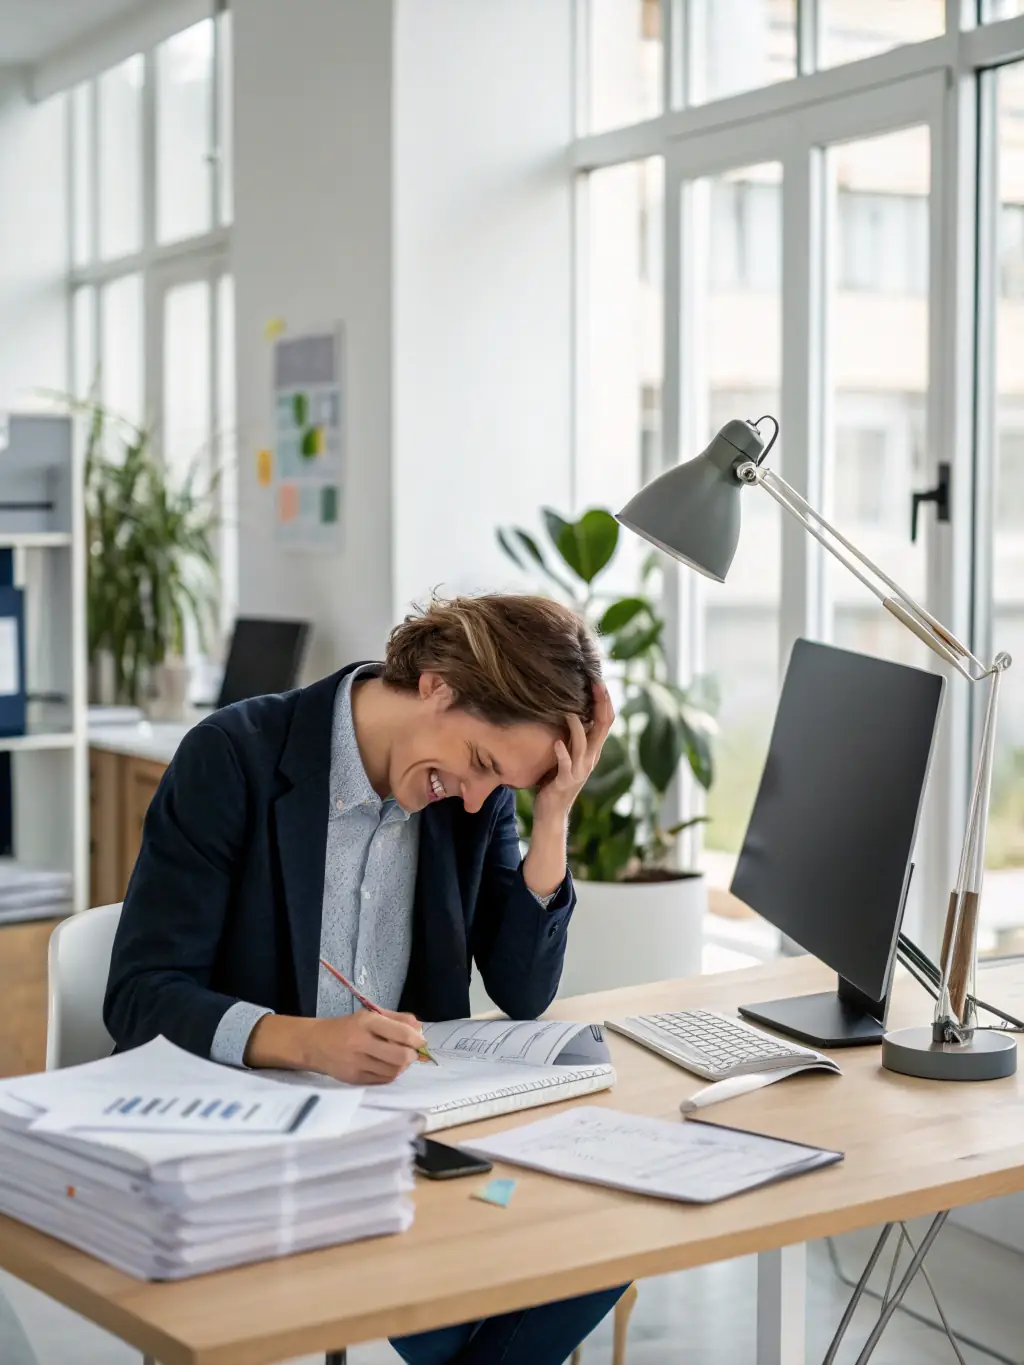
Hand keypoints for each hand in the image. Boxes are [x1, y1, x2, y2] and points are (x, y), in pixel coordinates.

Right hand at [307, 1009, 426, 1083]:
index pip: (401, 1033)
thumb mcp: (369, 1015)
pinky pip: (382, 1080)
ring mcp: (357, 1063)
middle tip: (412, 1052)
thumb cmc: (346, 1027)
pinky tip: (387, 1066)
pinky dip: (391, 1073)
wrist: (315, 1044)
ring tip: (398, 1058)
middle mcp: (361, 1043)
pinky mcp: (354, 1079)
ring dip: (402, 1066)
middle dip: (412, 1055)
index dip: (417, 1039)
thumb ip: (396, 1019)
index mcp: (366, 1022)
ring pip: (393, 1071)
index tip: (421, 1041)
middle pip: (400, 1056)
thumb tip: (419, 1027)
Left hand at [532, 682, 614, 827]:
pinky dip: (563, 753)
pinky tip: (557, 742)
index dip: (605, 702)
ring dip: (577, 727)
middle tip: (595, 685)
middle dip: (599, 705)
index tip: (599, 682)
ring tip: (568, 711)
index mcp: (592, 751)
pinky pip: (566, 765)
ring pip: (583, 744)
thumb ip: (573, 738)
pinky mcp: (565, 781)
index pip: (605, 722)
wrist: (552, 812)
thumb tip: (571, 712)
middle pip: (601, 728)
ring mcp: (579, 771)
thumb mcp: (568, 754)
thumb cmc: (556, 780)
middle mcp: (590, 759)